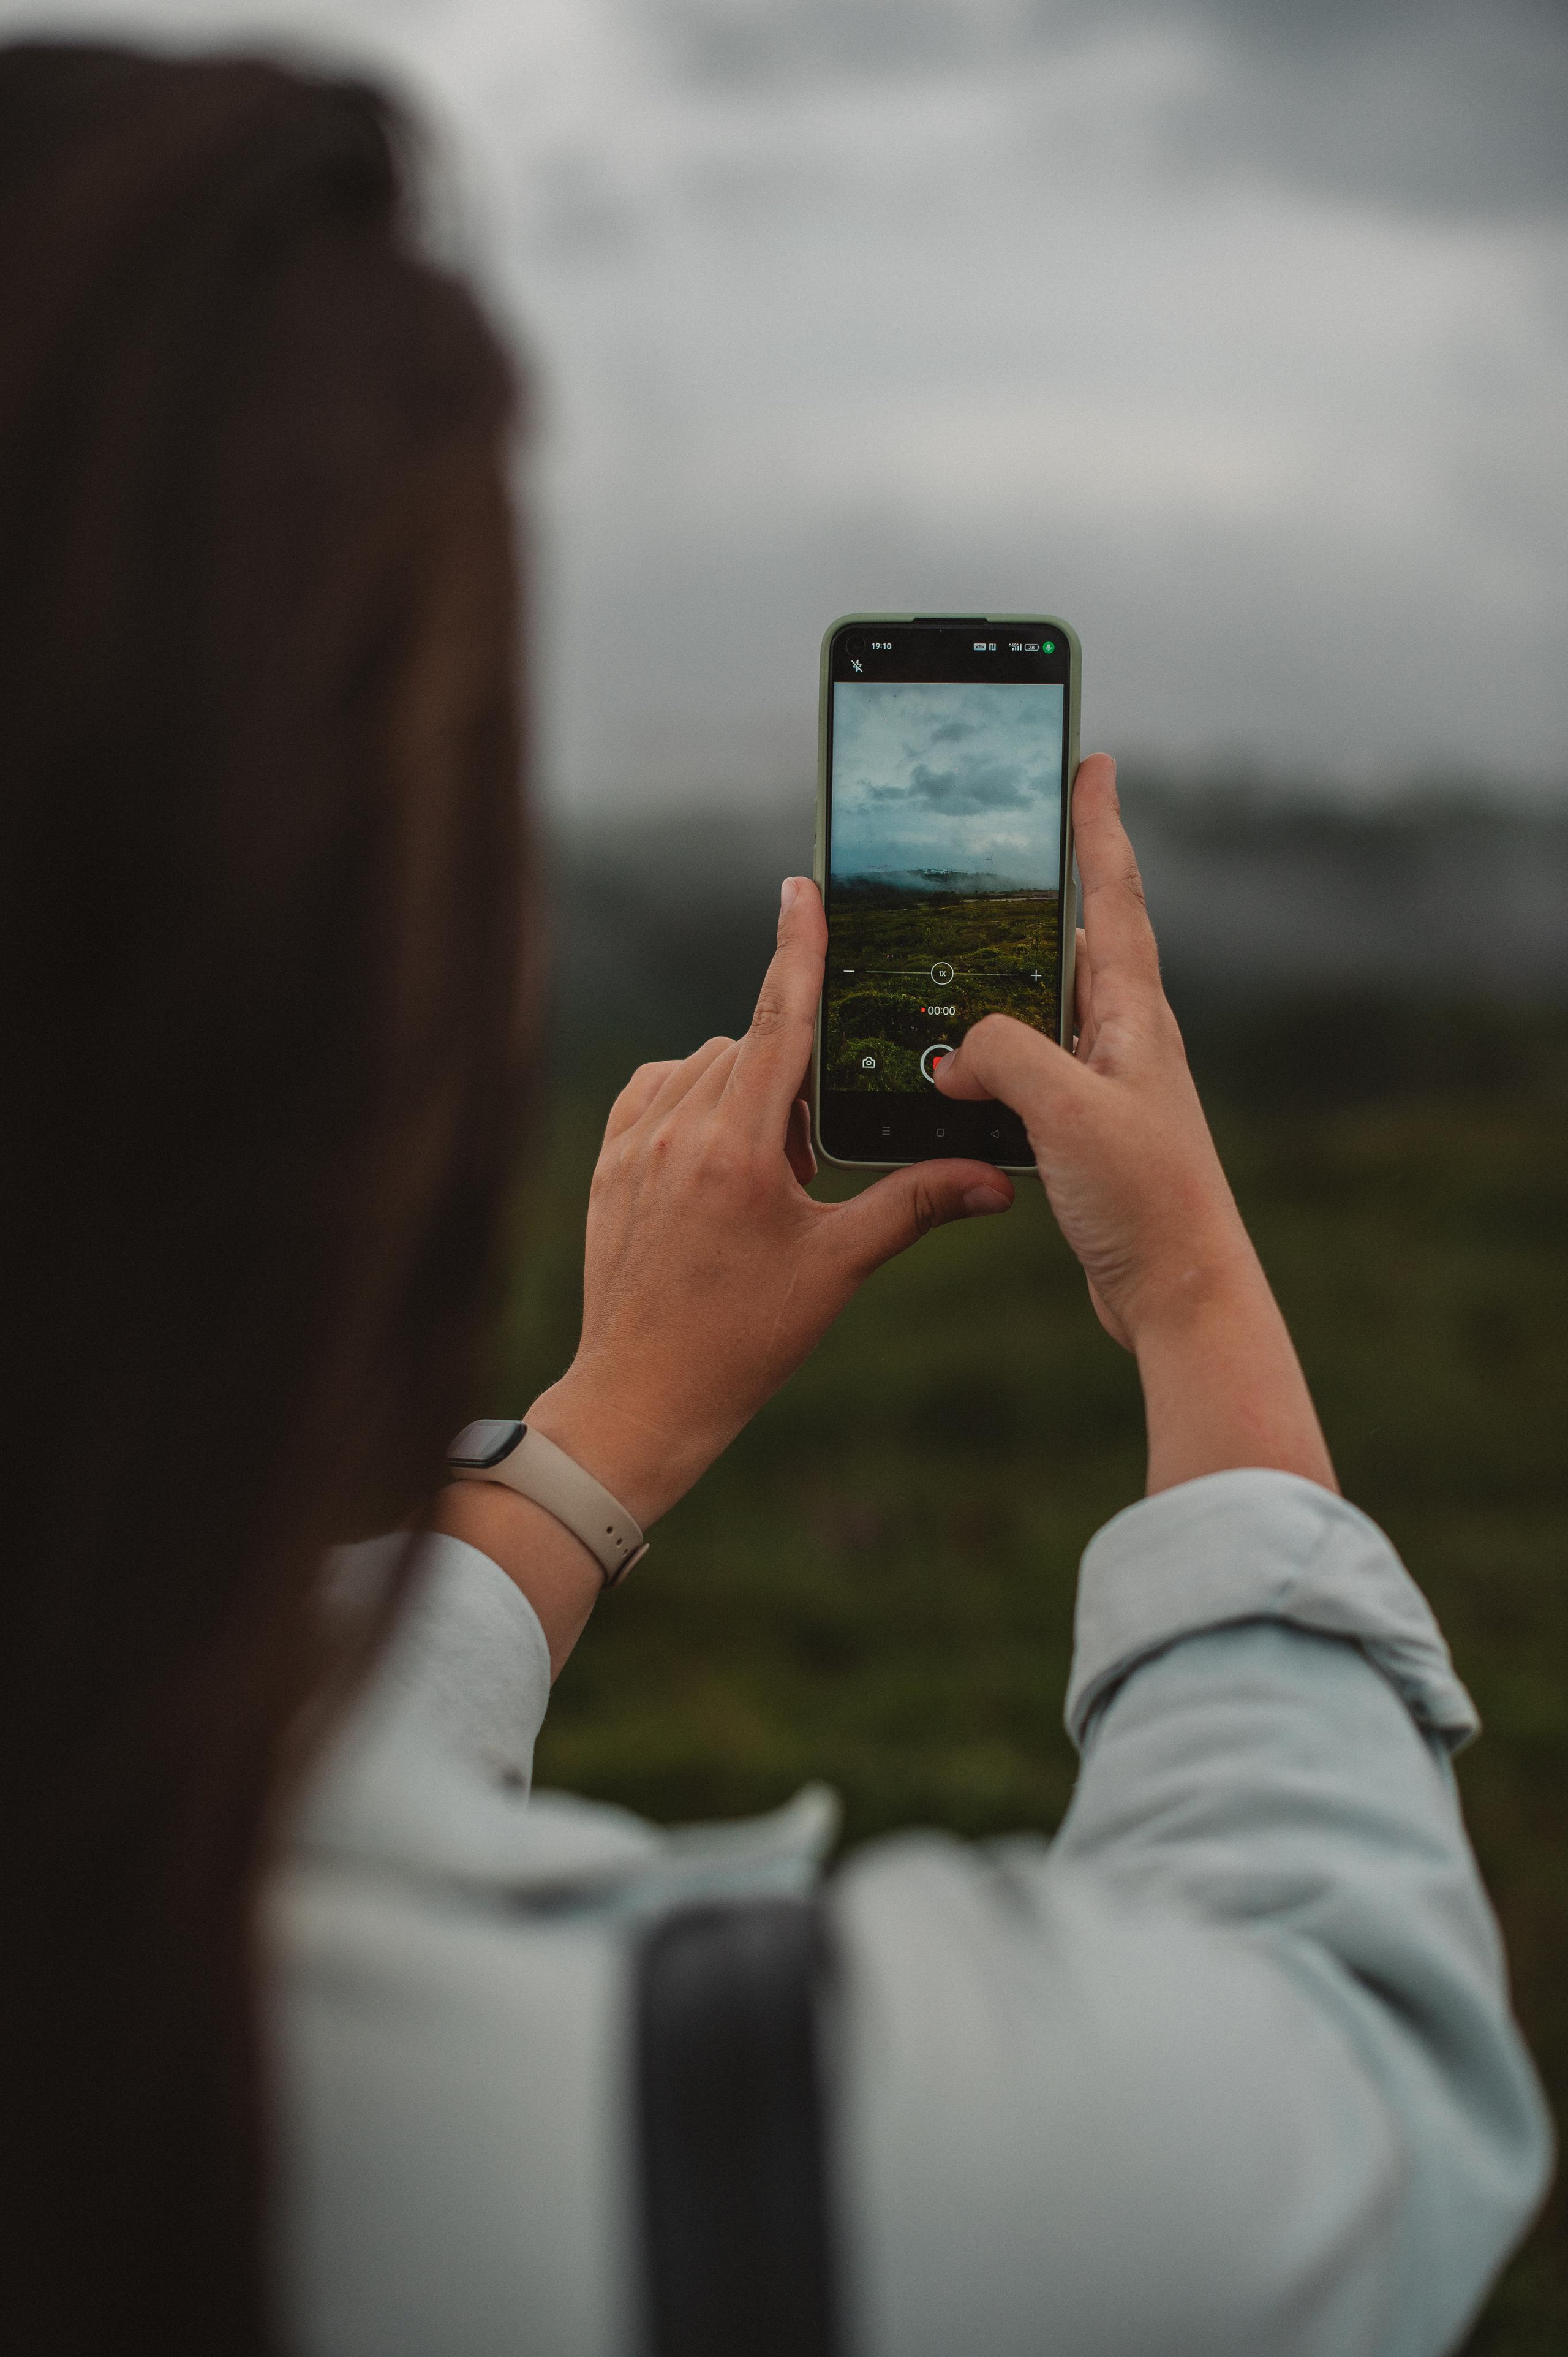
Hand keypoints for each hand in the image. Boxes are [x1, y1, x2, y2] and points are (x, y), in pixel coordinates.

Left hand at [526, 877, 1014, 1525]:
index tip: (803, 887)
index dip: (797, 949)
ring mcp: (633, 1144)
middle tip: (811, 1161)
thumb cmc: (742, 1340)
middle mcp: (677, 1131)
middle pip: (750, 1048)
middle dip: (792, 1079)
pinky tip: (715, 1152)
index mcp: (737, 1150)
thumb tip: (995, 1180)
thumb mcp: (836, 1270)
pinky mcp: (606, 1161)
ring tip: (768, 1173)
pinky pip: (655, 1090)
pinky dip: (693, 1099)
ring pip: (702, 1067)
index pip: (778, 1022)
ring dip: (744, 1091)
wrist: (643, 1396)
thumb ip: (913, 1208)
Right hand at [936, 754, 1334, 1493]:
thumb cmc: (1146, 1200)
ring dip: (1009, 969)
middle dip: (1050, 881)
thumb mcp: (1066, 1111)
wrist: (1182, 1295)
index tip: (1090, 759)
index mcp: (1132, 1016)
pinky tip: (953, 1063)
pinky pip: (1028, 1067)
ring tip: (963, 936)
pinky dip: (990, 1050)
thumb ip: (1005, 1056)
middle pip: (1079, 936)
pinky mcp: (1086, 1132)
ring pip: (1046, 1005)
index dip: (1095, 824)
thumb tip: (957, 1049)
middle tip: (1017, 828)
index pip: (1110, 894)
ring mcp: (1107, 1084)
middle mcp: (1125, 1039)